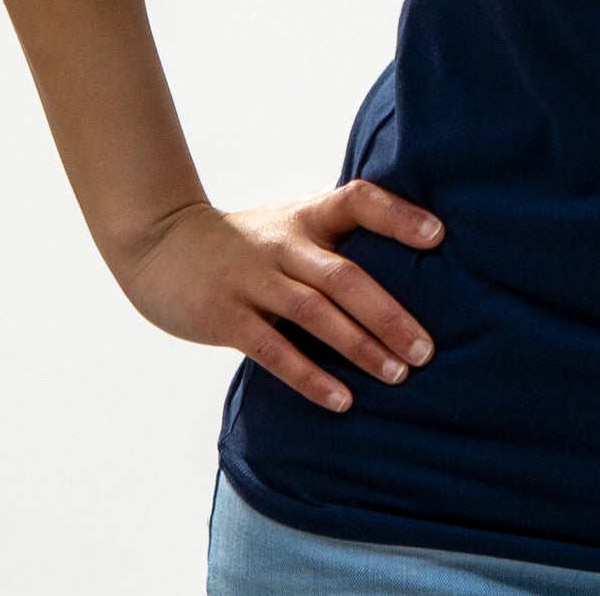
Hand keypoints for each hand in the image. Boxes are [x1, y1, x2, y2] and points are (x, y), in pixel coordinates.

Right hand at [112, 182, 444, 412]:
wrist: (160, 243)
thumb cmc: (245, 242)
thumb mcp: (290, 224)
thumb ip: (335, 240)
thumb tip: (408, 268)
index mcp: (306, 215)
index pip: (359, 200)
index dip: (399, 215)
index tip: (439, 236)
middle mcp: (284, 243)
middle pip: (345, 275)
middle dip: (390, 315)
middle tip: (427, 351)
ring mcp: (253, 279)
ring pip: (315, 313)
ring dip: (360, 347)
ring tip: (397, 376)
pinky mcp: (225, 316)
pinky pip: (274, 349)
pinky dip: (310, 376)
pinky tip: (341, 399)